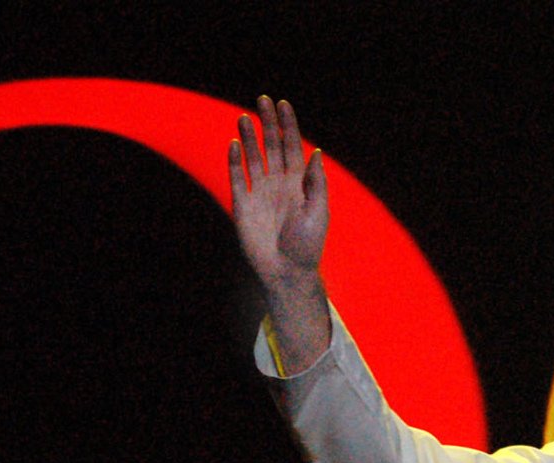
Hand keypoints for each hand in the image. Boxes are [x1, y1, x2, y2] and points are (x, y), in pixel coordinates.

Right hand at [228, 95, 329, 366]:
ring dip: (249, 137)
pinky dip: (234, 159)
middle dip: (268, 123)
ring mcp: (259, 191)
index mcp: (299, 183)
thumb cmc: (308, 245)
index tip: (283, 104)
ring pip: (253, 157)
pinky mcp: (242, 203)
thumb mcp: (319, 212)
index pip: (292, 147)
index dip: (289, 126)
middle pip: (271, 146)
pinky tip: (234, 142)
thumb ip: (316, 183)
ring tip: (245, 116)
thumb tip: (316, 153)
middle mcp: (279, 183)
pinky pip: (236, 176)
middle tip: (262, 100)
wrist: (287, 271)